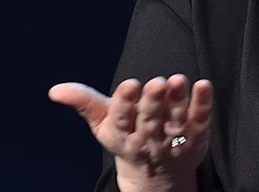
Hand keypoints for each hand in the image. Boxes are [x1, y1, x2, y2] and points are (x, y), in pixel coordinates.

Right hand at [49, 75, 212, 191]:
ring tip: (178, 80)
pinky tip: (204, 85)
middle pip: (150, 120)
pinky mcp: (195, 138)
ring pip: (175, 121)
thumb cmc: (126, 139)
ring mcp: (173, 140)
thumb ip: (84, 103)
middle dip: (153, 102)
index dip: (125, 102)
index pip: (122, 119)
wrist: (155, 177)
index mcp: (122, 135)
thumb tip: (55, 90)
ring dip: (178, 101)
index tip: (129, 84)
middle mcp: (147, 139)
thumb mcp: (103, 124)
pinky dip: (203, 104)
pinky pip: (200, 120)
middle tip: (157, 82)